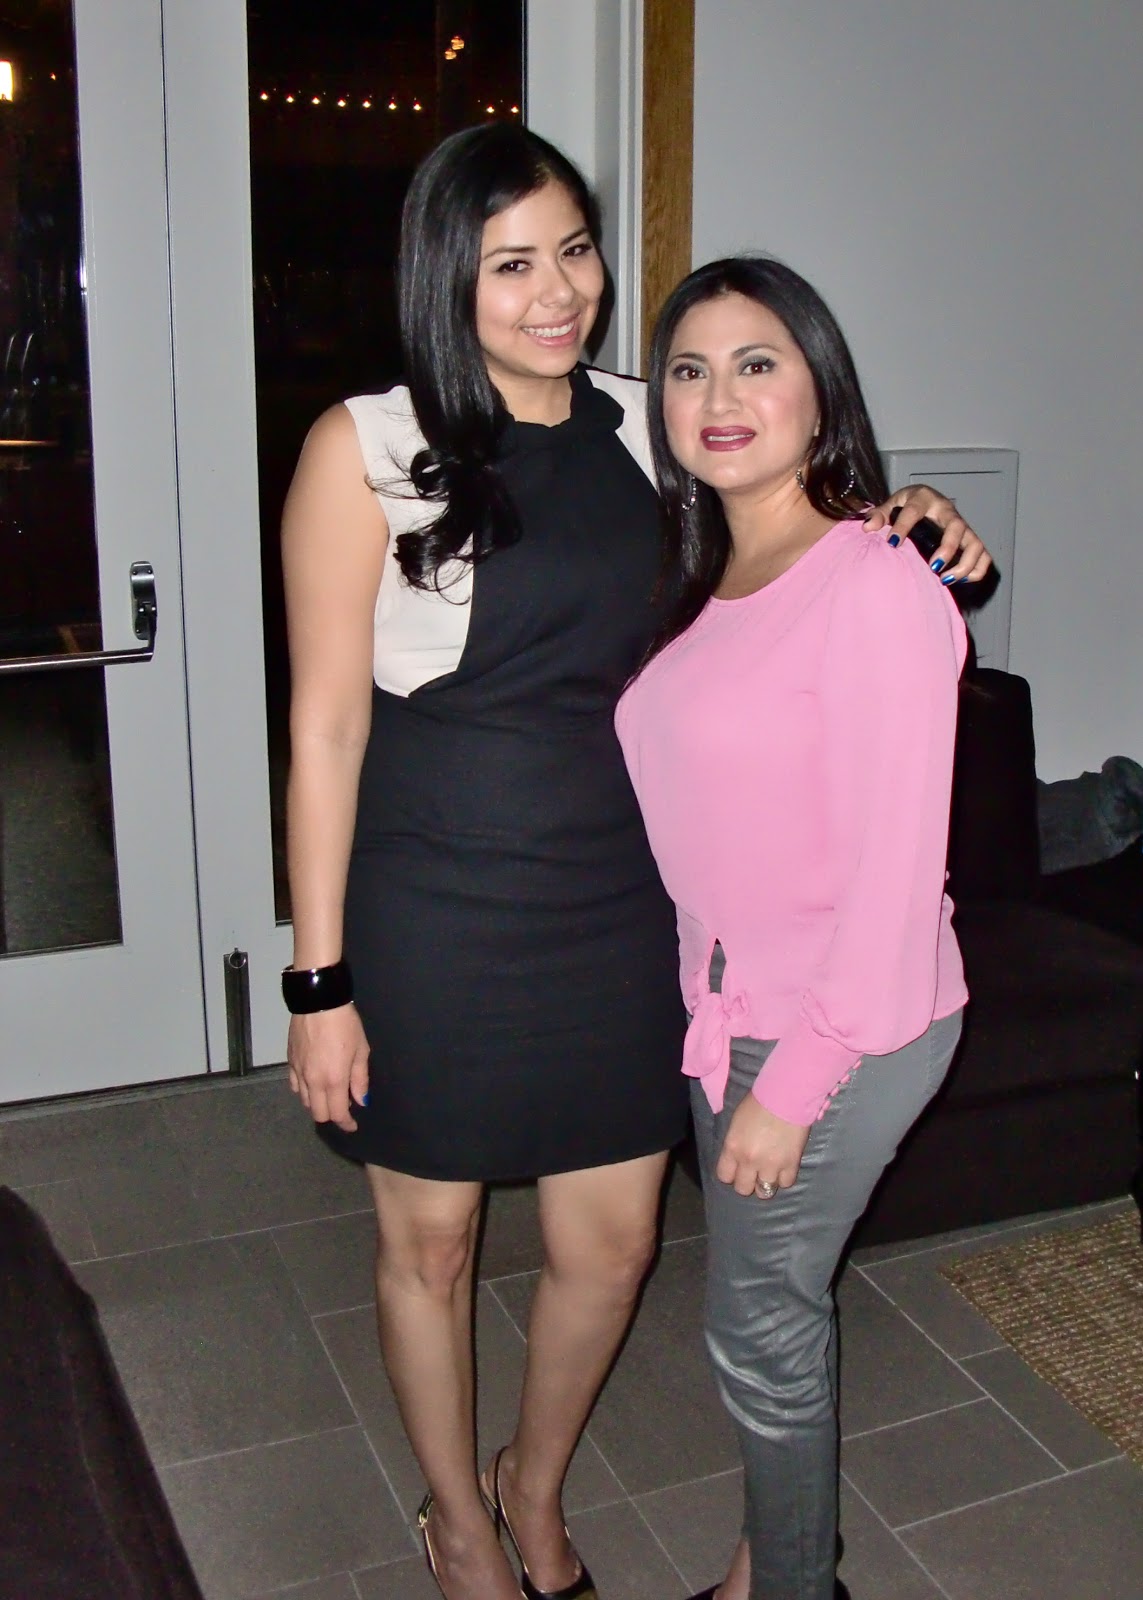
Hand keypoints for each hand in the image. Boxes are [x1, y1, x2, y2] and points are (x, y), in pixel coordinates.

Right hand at [288, 1005, 370, 1132]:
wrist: (318, 1001)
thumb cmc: (345, 1024)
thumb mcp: (361, 1050)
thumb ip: (360, 1079)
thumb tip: (361, 1100)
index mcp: (334, 1080)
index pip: (337, 1114)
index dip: (346, 1123)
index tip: (353, 1125)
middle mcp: (313, 1081)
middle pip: (318, 1114)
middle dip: (332, 1116)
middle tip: (343, 1107)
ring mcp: (299, 1072)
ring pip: (305, 1102)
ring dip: (318, 1104)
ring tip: (330, 1094)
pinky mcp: (290, 1062)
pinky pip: (295, 1086)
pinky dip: (305, 1091)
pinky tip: (314, 1082)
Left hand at [715, 1094, 810, 1197]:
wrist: (786, 1095)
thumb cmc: (759, 1103)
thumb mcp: (737, 1122)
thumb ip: (734, 1143)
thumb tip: (735, 1157)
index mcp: (732, 1147)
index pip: (724, 1176)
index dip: (731, 1174)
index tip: (737, 1169)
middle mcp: (749, 1160)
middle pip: (743, 1189)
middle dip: (748, 1183)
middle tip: (754, 1173)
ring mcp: (770, 1164)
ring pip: (765, 1192)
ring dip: (766, 1183)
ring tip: (770, 1173)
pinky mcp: (791, 1164)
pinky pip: (786, 1184)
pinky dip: (784, 1178)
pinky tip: (784, 1168)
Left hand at [864, 485, 992, 583]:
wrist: (923, 502)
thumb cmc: (906, 505)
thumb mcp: (891, 505)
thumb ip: (880, 515)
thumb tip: (868, 527)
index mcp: (924, 499)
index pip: (914, 510)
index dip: (903, 527)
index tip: (892, 543)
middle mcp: (946, 510)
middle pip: (957, 526)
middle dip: (948, 549)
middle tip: (933, 568)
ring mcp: (961, 525)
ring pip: (976, 543)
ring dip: (965, 563)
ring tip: (946, 579)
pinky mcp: (969, 538)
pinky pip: (983, 555)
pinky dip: (977, 570)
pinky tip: (960, 580)